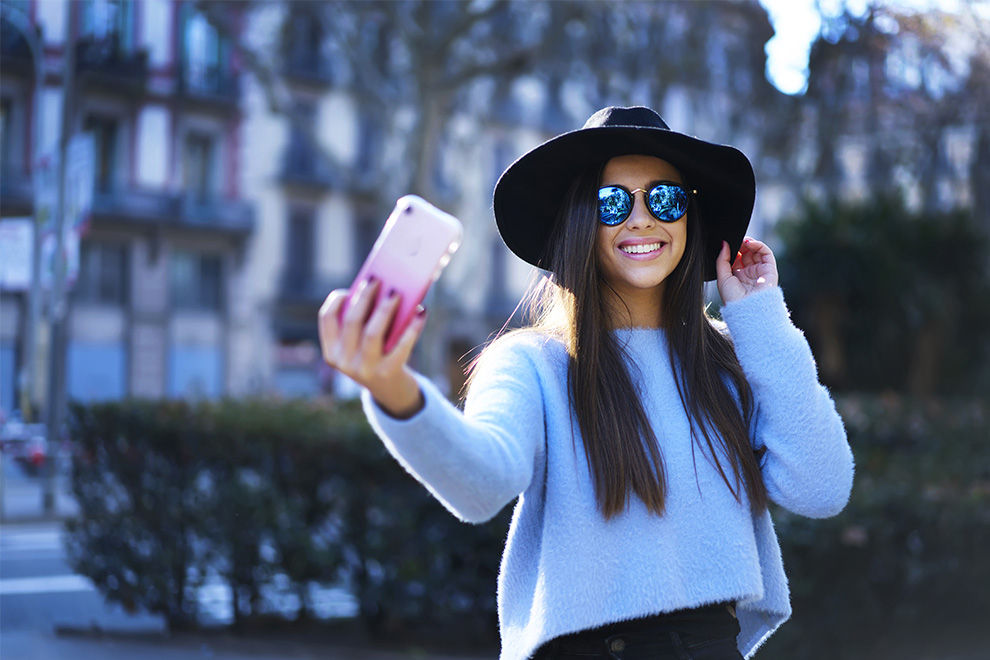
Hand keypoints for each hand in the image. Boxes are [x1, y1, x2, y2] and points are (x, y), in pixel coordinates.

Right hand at [317, 278, 426, 417]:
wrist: (390, 391)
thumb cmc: (376, 356)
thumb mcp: (360, 344)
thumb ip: (363, 321)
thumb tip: (382, 289)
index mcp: (332, 351)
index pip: (327, 319)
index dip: (337, 299)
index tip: (351, 287)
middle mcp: (344, 361)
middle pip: (352, 321)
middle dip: (365, 297)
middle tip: (378, 280)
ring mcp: (365, 369)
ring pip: (373, 332)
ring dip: (385, 309)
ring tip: (396, 293)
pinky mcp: (387, 372)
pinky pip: (400, 345)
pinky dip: (412, 327)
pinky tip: (421, 312)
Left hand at [715, 237, 778, 303]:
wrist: (747, 308)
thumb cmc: (733, 298)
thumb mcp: (722, 277)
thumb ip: (722, 260)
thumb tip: (724, 244)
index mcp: (738, 277)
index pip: (736, 258)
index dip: (733, 250)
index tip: (728, 244)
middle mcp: (749, 274)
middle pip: (747, 254)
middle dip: (741, 245)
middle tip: (736, 240)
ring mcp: (760, 271)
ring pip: (757, 252)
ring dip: (750, 244)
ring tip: (743, 240)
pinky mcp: (769, 270)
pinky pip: (766, 254)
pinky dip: (759, 245)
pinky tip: (750, 243)